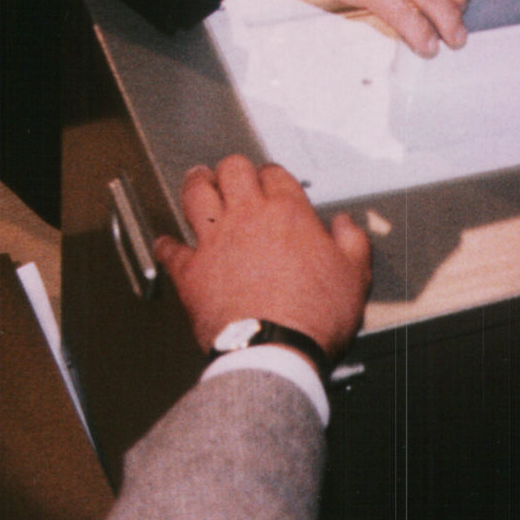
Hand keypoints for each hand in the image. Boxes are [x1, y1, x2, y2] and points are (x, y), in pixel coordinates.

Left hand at [154, 155, 371, 361]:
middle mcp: (248, 218)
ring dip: (196, 184)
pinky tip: (165, 243)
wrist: (276, 351)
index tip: (272, 180)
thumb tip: (346, 225)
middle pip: (232, 170)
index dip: (272, 173)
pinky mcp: (191, 272)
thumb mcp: (354, 275)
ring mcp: (215, 242)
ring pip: (196, 193)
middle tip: (230, 172)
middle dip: (232, 168)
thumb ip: (352, 241)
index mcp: (288, 214)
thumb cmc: (314, 317)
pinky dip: (166, 245)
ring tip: (197, 180)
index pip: (274, 173)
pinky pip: (171, 250)